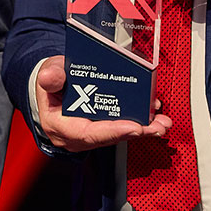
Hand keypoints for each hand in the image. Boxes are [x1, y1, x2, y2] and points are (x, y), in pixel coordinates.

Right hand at [34, 56, 170, 152]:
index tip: (133, 127)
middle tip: (157, 127)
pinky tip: (155, 117)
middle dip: (136, 131)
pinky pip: (122, 128)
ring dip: (143, 130)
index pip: (87, 134)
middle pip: (109, 137)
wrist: (54, 86)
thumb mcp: (48, 73)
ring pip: (119, 134)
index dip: (112, 131)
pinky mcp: (102, 128)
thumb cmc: (53, 82)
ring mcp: (91, 133)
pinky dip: (140, 123)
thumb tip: (49, 77)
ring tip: (162, 123)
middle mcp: (77, 135)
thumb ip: (50, 76)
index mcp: (60, 125)